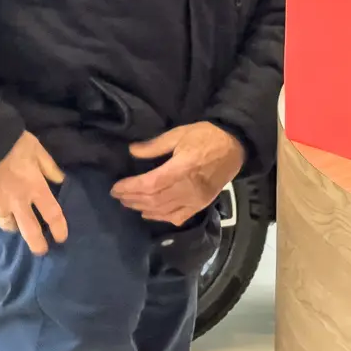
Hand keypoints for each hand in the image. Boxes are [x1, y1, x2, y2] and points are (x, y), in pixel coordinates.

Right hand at [0, 131, 66, 255]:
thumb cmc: (11, 145)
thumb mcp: (37, 150)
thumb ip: (49, 167)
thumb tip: (61, 181)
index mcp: (35, 187)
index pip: (52, 213)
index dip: (58, 228)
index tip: (61, 238)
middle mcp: (18, 202)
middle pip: (30, 230)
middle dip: (37, 244)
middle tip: (41, 251)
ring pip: (8, 224)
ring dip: (14, 226)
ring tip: (16, 225)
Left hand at [110, 122, 244, 226]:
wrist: (235, 146)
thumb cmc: (207, 136)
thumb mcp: (180, 133)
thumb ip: (155, 145)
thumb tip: (132, 151)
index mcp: (183, 167)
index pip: (150, 184)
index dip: (130, 188)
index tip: (115, 188)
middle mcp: (188, 187)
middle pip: (153, 199)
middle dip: (132, 199)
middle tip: (118, 196)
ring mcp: (196, 199)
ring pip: (163, 210)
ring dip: (142, 208)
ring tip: (128, 203)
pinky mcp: (201, 204)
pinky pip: (178, 217)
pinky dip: (161, 218)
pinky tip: (149, 214)